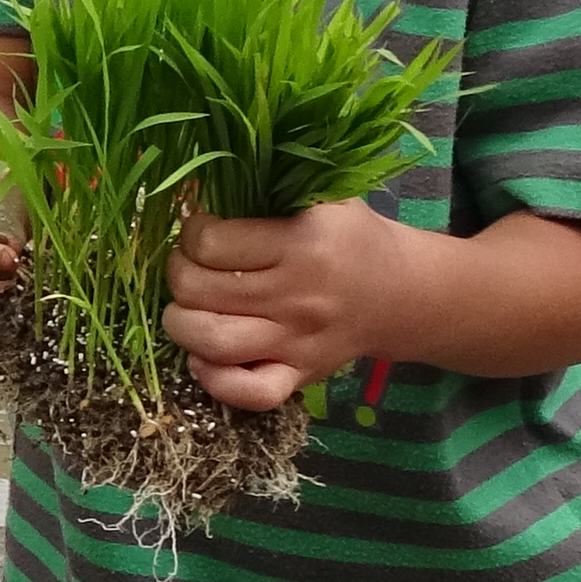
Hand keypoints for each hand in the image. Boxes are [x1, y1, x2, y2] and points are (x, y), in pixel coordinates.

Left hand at [163, 196, 421, 410]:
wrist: (401, 293)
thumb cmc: (350, 237)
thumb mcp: (321, 196)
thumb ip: (265, 187)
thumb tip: (191, 188)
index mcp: (303, 244)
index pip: (211, 244)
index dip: (193, 233)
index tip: (202, 229)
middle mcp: (298, 297)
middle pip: (198, 291)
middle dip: (179, 272)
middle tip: (190, 264)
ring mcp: (297, 342)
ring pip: (211, 342)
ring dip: (181, 322)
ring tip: (188, 305)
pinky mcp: (300, 376)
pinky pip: (249, 394)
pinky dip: (214, 380)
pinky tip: (203, 357)